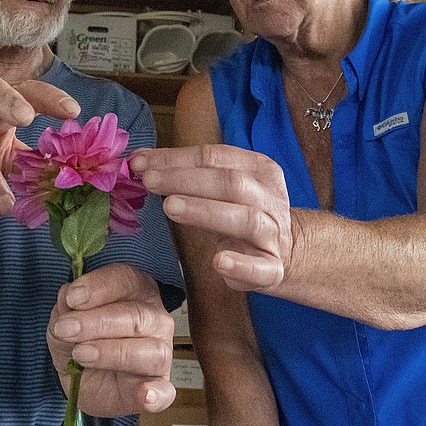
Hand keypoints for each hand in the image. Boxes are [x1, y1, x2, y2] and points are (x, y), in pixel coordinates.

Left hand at [47, 264, 175, 416]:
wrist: (80, 380)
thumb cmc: (80, 340)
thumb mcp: (64, 320)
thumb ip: (66, 307)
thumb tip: (69, 298)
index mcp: (135, 291)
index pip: (126, 279)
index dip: (99, 287)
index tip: (73, 298)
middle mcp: (154, 319)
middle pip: (137, 315)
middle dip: (98, 322)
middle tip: (67, 330)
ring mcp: (160, 353)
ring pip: (150, 350)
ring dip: (112, 353)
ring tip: (82, 355)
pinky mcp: (158, 386)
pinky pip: (165, 391)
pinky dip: (156, 393)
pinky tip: (145, 394)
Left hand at [130, 145, 292, 292]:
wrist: (286, 251)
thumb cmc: (241, 212)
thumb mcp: (221, 186)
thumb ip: (188, 173)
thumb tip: (139, 162)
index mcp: (258, 169)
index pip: (214, 157)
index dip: (175, 158)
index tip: (139, 163)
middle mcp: (269, 197)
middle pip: (229, 183)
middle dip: (186, 180)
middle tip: (150, 181)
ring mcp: (273, 234)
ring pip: (245, 219)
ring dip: (206, 211)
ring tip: (171, 208)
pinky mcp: (273, 269)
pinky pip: (261, 268)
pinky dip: (241, 265)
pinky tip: (219, 261)